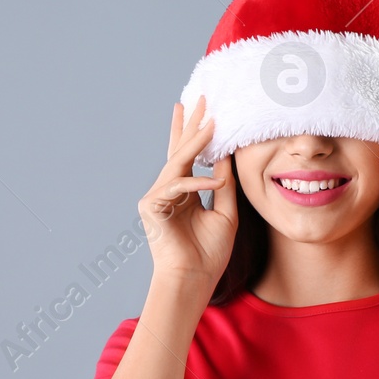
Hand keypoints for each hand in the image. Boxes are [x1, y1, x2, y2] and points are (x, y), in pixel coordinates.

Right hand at [138, 98, 238, 289]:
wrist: (194, 279)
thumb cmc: (209, 253)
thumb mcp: (226, 211)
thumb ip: (224, 184)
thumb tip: (226, 156)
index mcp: (183, 193)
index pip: (186, 156)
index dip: (190, 131)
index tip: (197, 107)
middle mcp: (167, 191)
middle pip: (178, 151)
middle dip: (190, 124)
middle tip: (201, 98)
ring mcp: (156, 198)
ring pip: (177, 163)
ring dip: (195, 142)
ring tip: (212, 123)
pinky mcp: (151, 207)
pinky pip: (177, 186)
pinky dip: (198, 182)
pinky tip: (216, 180)